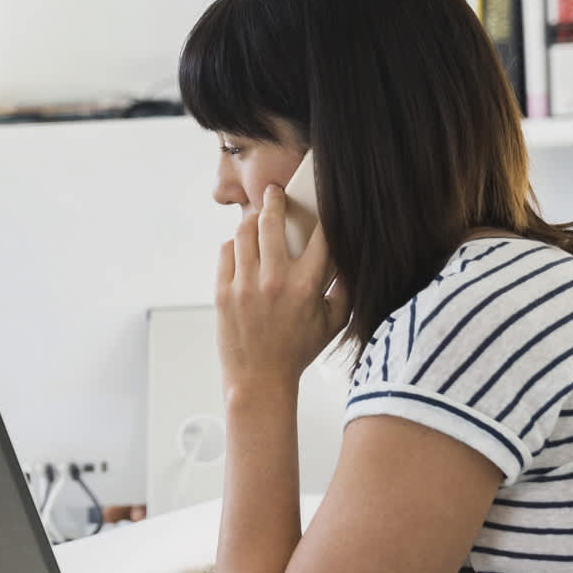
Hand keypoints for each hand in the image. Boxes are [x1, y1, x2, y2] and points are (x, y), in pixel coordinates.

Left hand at [217, 184, 349, 396]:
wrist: (259, 379)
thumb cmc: (298, 351)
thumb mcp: (333, 323)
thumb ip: (345, 289)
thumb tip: (349, 258)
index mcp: (306, 286)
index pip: (320, 235)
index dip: (322, 214)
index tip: (320, 203)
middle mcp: (274, 281)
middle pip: (272, 221)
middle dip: (274, 200)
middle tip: (274, 192)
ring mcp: (245, 285)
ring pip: (244, 232)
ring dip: (252, 221)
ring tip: (257, 218)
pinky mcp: (223, 292)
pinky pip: (226, 252)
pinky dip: (235, 245)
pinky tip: (243, 248)